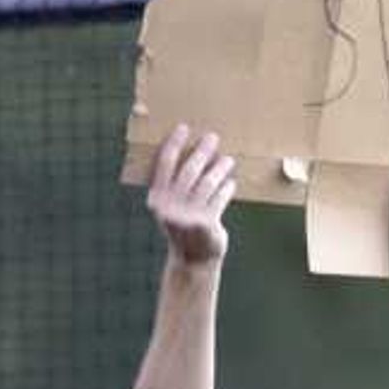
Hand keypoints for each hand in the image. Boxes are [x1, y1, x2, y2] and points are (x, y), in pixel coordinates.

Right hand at [146, 122, 234, 266]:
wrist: (192, 260)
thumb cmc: (183, 226)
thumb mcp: (171, 208)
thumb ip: (174, 187)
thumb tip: (193, 154)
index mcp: (157, 198)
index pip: (164, 164)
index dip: (174, 144)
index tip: (183, 128)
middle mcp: (169, 205)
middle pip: (188, 171)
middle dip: (202, 152)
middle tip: (212, 138)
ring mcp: (187, 215)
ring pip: (206, 183)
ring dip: (219, 169)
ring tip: (228, 160)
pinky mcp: (206, 223)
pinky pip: (218, 199)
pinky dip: (226, 189)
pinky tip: (231, 183)